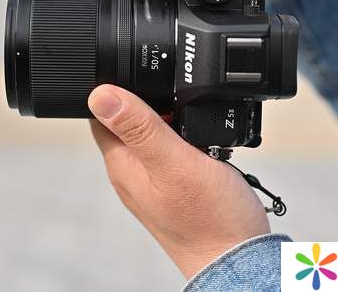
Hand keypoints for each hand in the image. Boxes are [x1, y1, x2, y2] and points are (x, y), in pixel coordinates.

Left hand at [88, 85, 268, 278]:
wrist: (238, 258)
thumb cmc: (209, 218)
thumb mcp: (174, 162)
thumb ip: (139, 127)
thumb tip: (99, 94)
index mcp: (122, 163)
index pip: (102, 113)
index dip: (119, 89)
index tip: (146, 80)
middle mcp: (132, 172)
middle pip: (129, 119)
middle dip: (151, 102)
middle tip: (180, 106)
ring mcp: (153, 180)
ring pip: (154, 133)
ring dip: (172, 121)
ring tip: (195, 131)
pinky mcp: (174, 186)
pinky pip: (173, 150)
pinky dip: (186, 139)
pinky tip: (203, 145)